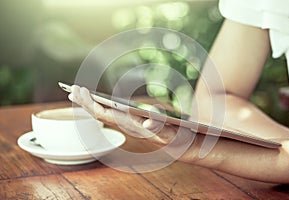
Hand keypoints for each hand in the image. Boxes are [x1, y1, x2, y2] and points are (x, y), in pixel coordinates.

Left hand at [68, 85, 183, 145]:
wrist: (181, 145)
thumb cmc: (177, 136)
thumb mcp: (171, 130)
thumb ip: (161, 126)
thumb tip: (148, 122)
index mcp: (132, 125)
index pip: (105, 114)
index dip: (91, 103)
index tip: (80, 90)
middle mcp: (127, 125)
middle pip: (100, 114)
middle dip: (85, 102)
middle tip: (71, 89)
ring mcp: (128, 124)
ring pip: (104, 114)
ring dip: (90, 104)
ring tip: (78, 93)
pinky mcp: (132, 122)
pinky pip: (111, 114)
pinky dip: (100, 106)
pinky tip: (96, 101)